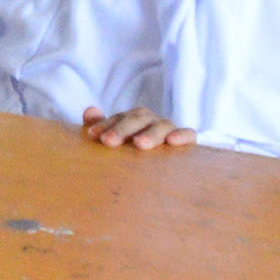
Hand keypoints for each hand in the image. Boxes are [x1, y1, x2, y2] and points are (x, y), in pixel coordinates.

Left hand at [81, 107, 195, 151]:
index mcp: (133, 119)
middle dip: (122, 129)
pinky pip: (189, 134)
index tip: (92, 135)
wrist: (166, 168)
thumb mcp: (117, 140)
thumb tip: (90, 111)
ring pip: (161, 125)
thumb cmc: (132, 152)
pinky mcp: (187, 141)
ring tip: (139, 144)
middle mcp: (151, 121)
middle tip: (108, 141)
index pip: (119, 117)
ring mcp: (169, 129)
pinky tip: (172, 141)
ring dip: (150, 134)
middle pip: (138, 118)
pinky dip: (182, 135)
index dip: (105, 125)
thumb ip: (102, 126)